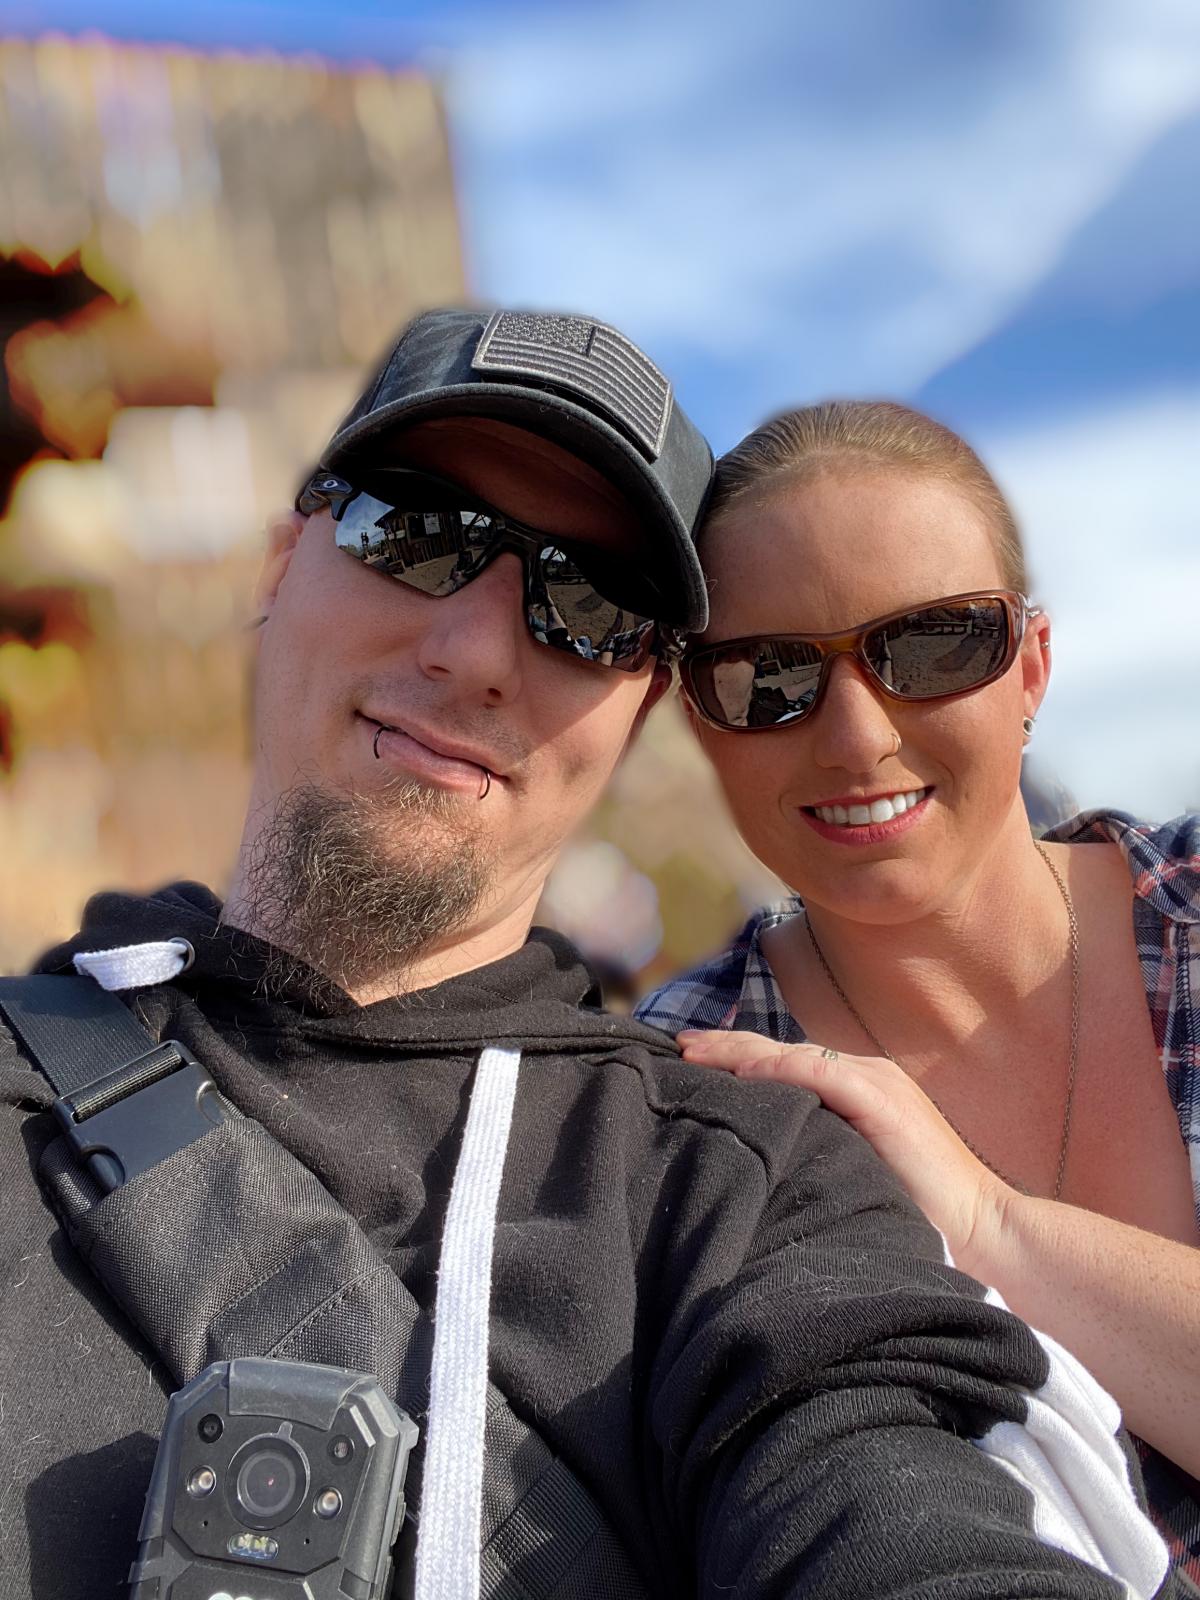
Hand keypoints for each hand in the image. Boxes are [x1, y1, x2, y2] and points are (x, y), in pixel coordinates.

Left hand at [677, 1029, 1012, 1268]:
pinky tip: (742, 1076)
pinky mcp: (885, 1101)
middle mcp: (866, 1073)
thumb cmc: (916, 1215)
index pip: (783, 1061)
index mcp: (858, 1086)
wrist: (982, 1232)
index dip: (734, 1057)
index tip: (687, 1058)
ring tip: (692, 1054)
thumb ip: (813, 1149)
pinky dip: (779, 1071)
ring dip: (738, 1053)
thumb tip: (753, 1155)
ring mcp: (877, 1083)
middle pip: (779, 1050)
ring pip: (792, 1055)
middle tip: (675, 1045)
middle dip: (724, 1047)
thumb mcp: (852, 1170)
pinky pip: (822, 1076)